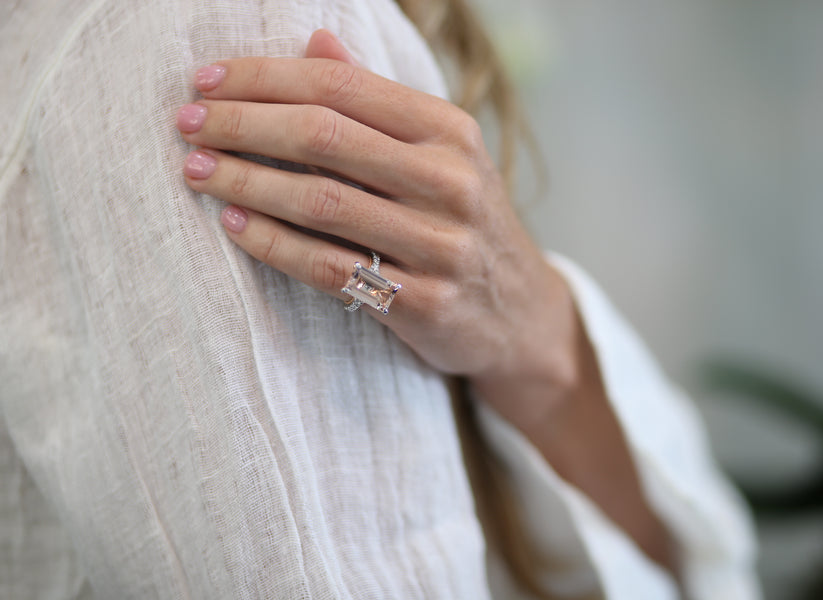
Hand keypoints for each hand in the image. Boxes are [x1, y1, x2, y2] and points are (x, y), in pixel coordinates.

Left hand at [177, 31, 674, 568]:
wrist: (519, 311)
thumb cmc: (464, 221)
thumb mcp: (440, 153)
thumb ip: (378, 101)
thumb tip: (314, 43)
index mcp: (450, 132)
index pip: (341, 87)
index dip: (265, 78)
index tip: (207, 81)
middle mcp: (450, 182)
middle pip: (325, 137)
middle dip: (243, 124)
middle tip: (187, 124)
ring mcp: (440, 245)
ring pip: (322, 202)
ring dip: (247, 183)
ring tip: (198, 170)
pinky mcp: (422, 303)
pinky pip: (330, 268)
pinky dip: (275, 246)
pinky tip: (236, 228)